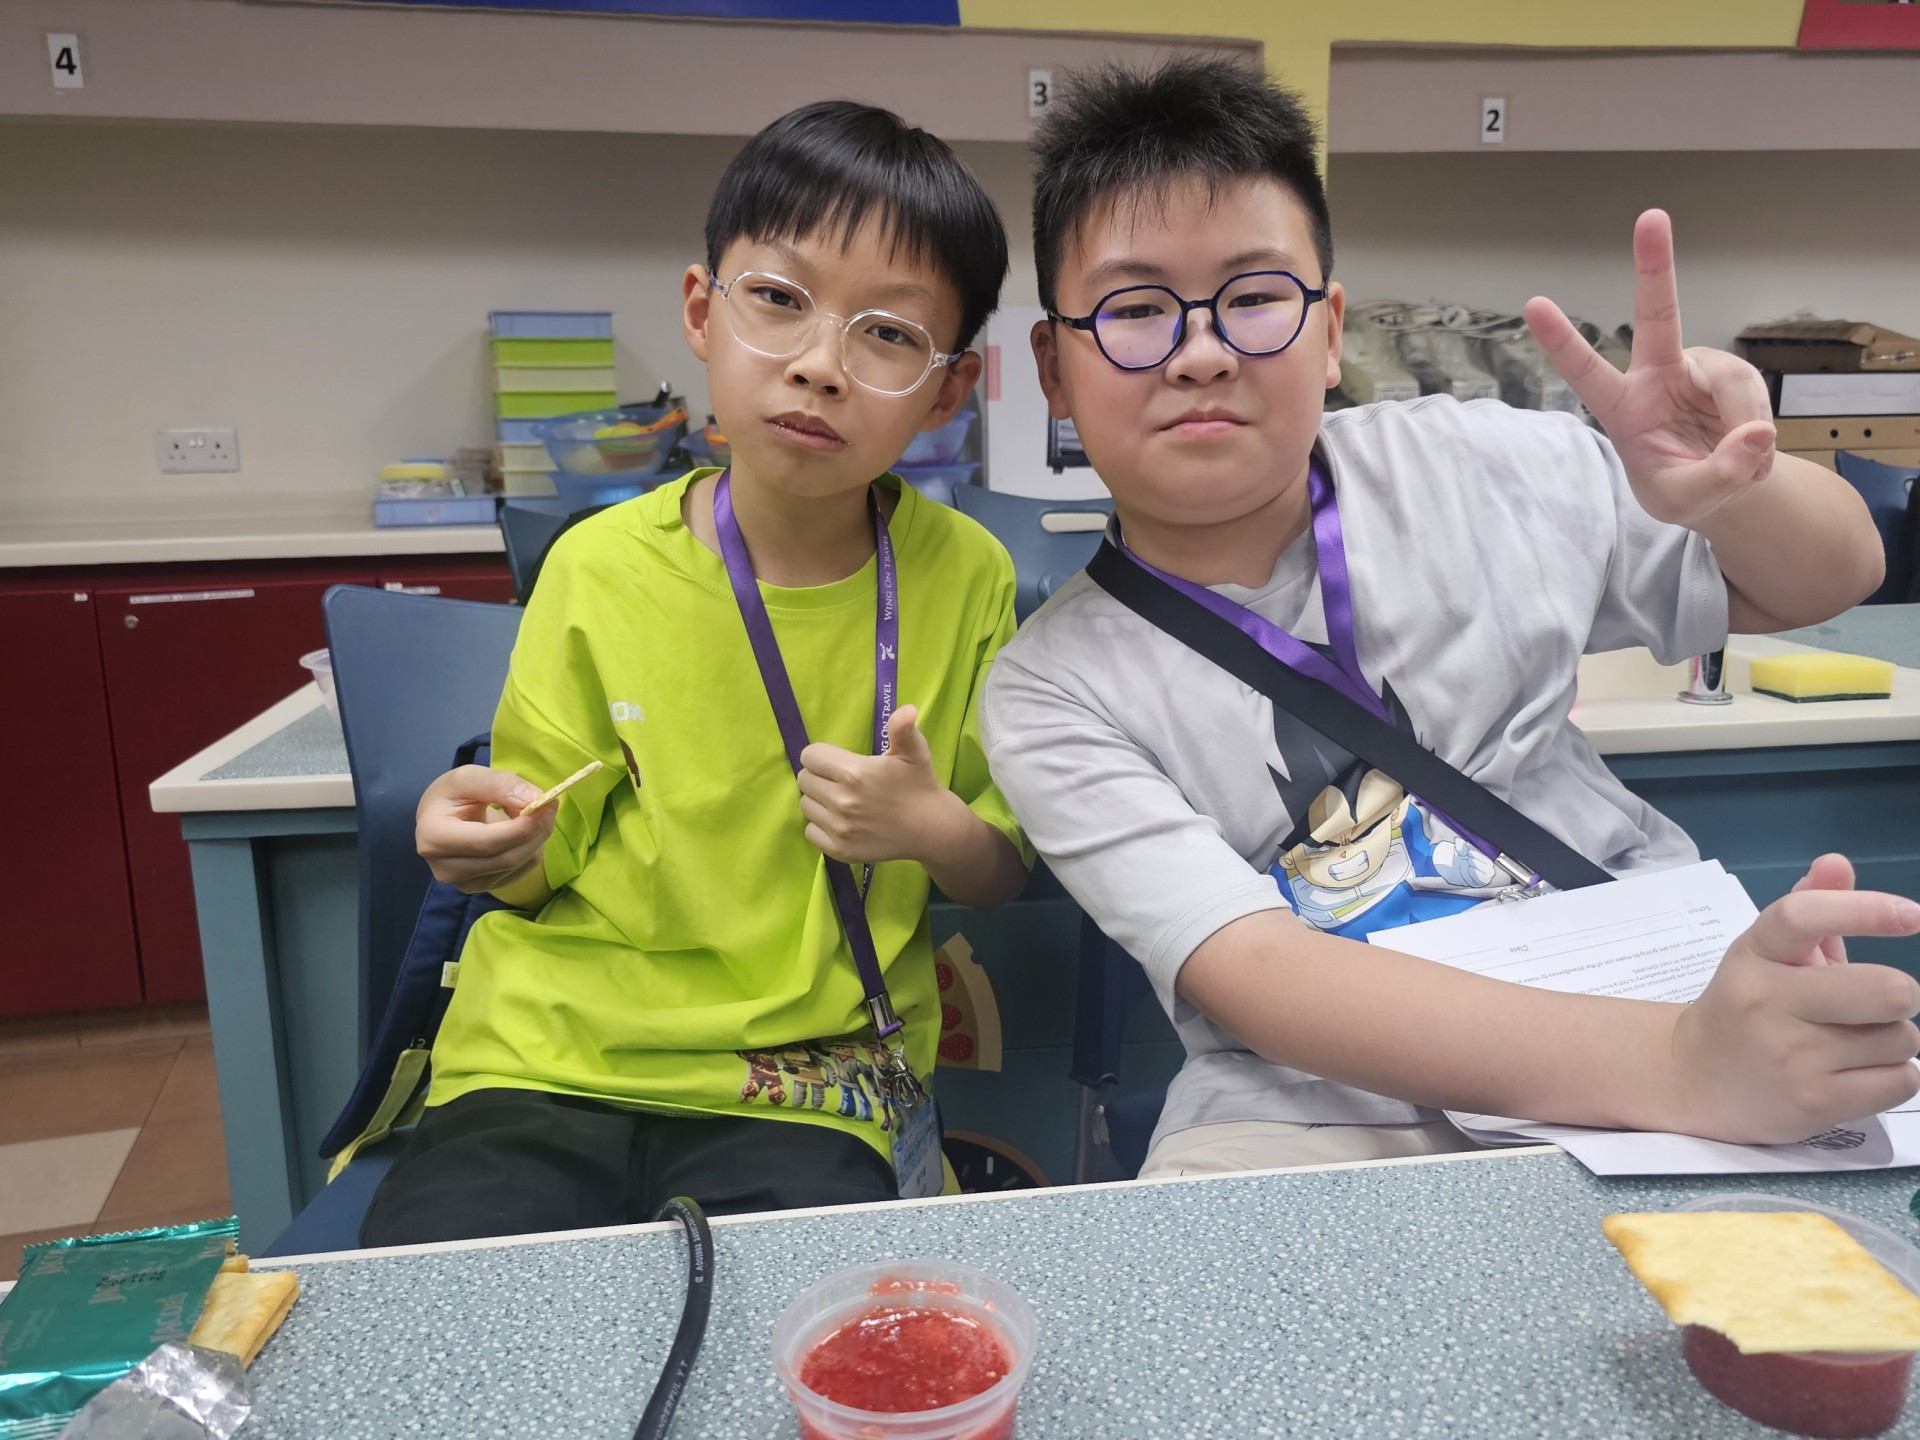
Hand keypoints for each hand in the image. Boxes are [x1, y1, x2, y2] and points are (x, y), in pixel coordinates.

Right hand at [416, 765, 556, 893]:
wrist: (440, 818)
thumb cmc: (451, 795)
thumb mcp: (469, 778)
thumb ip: (500, 784)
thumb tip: (534, 800)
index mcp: (434, 839)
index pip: (488, 842)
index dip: (523, 826)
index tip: (546, 803)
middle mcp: (446, 869)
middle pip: (507, 857)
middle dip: (536, 830)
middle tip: (550, 804)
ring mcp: (464, 883)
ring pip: (519, 865)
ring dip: (536, 837)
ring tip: (530, 811)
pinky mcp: (482, 887)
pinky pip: (522, 871)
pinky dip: (531, 848)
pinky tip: (522, 830)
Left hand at [796, 705, 956, 865]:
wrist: (932, 828)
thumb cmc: (919, 784)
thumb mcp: (914, 751)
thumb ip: (903, 728)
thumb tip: (907, 709)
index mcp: (853, 773)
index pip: (810, 756)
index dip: (822, 756)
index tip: (839, 762)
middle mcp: (841, 801)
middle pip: (804, 780)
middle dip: (819, 776)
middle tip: (841, 781)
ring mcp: (839, 828)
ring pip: (806, 806)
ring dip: (819, 801)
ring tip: (842, 800)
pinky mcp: (840, 850)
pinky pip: (810, 831)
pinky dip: (821, 826)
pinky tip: (842, 821)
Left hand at [1524, 209, 1775, 528]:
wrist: (1722, 489)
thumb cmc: (1682, 488)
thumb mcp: (1686, 502)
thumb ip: (1716, 476)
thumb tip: (1754, 435)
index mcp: (1622, 406)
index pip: (1585, 370)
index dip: (1562, 339)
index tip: (1533, 304)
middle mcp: (1658, 375)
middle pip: (1659, 313)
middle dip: (1655, 264)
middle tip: (1650, 216)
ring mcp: (1698, 370)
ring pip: (1733, 383)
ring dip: (1744, 426)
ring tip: (1739, 462)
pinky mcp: (1733, 375)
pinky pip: (1756, 398)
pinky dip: (1759, 433)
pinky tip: (1751, 450)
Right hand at [1671, 855, 1919, 1144]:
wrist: (1693, 1080)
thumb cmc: (1746, 1008)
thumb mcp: (1767, 954)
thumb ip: (1810, 906)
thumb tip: (1837, 863)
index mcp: (1755, 955)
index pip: (1803, 917)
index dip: (1864, 909)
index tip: (1912, 915)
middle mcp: (1767, 1002)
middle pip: (1887, 989)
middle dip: (1898, 996)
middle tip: (1874, 1004)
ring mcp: (1790, 1057)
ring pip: (1901, 1039)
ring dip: (1893, 1040)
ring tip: (1853, 1045)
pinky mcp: (1812, 1103)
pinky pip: (1901, 1081)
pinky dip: (1895, 1076)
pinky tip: (1858, 1073)